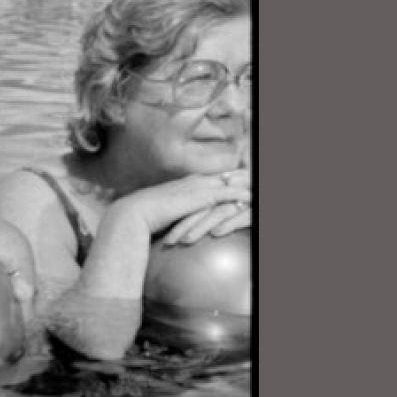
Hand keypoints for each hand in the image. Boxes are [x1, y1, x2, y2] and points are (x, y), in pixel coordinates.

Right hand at [110, 169, 249, 241]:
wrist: (135, 214)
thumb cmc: (144, 217)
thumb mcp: (165, 212)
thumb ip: (176, 212)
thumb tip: (178, 220)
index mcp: (186, 183)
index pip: (213, 178)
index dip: (229, 178)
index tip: (241, 179)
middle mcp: (195, 181)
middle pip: (227, 176)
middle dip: (244, 176)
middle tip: (258, 177)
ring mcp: (199, 187)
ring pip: (231, 182)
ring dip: (247, 184)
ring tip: (261, 186)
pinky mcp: (202, 197)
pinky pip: (229, 194)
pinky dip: (242, 195)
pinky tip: (253, 198)